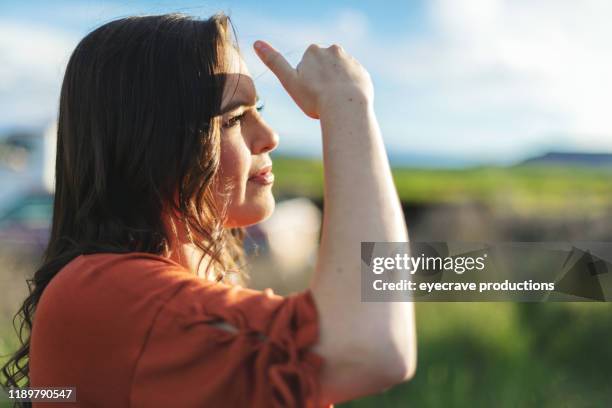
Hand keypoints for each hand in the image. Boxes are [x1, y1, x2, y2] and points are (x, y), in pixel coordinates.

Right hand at [253, 41, 372, 118]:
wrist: (346, 107)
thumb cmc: (315, 97)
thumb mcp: (289, 81)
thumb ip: (274, 61)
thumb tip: (256, 42)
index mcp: (313, 50)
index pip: (305, 67)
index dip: (304, 83)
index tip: (309, 93)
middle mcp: (333, 50)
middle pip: (321, 69)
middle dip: (320, 82)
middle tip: (320, 99)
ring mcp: (350, 61)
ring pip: (337, 76)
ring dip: (335, 87)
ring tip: (333, 103)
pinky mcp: (363, 74)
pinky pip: (353, 83)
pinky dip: (349, 92)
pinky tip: (346, 103)